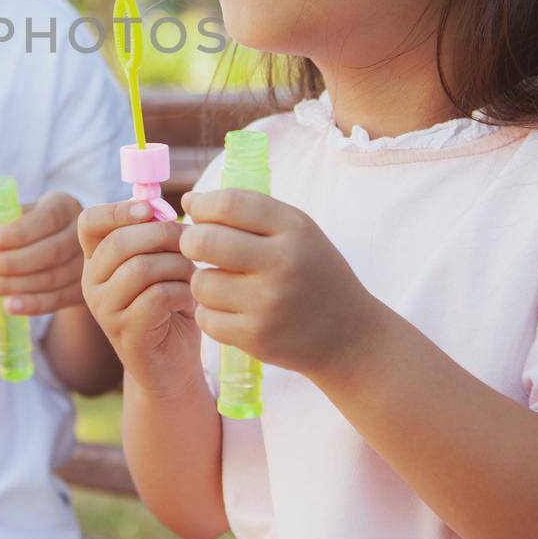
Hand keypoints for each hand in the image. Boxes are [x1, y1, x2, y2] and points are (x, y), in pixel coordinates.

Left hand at [0, 191, 84, 314]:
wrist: (62, 253)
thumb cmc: (31, 228)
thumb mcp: (18, 215)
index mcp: (64, 207)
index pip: (46, 219)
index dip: (19, 232)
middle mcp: (81, 235)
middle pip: (50, 252)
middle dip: (12, 261)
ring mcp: (85, 266)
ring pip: (51, 279)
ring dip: (13, 285)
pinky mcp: (81, 291)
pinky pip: (57, 300)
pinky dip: (31, 304)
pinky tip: (8, 306)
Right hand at [77, 200, 201, 395]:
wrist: (171, 367)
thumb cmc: (169, 306)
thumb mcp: (159, 263)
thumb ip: (154, 236)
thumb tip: (162, 207)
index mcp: (96, 260)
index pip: (89, 222)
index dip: (119, 210)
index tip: (151, 210)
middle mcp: (91, 283)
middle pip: (120, 242)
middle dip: (163, 235)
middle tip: (192, 243)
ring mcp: (105, 310)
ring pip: (141, 268)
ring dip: (178, 266)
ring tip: (192, 275)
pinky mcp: (126, 333)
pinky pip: (157, 296)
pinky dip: (182, 291)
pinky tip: (190, 299)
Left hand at [179, 188, 377, 382]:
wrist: (349, 336)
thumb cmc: (313, 274)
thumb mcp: (297, 232)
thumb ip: (247, 211)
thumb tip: (188, 201)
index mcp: (294, 229)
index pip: (229, 204)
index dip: (202, 204)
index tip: (196, 211)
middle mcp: (282, 263)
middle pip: (204, 241)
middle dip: (191, 241)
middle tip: (196, 247)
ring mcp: (269, 303)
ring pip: (201, 283)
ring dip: (204, 282)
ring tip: (223, 284)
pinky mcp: (257, 337)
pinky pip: (206, 318)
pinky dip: (210, 313)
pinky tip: (230, 311)